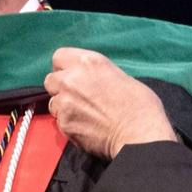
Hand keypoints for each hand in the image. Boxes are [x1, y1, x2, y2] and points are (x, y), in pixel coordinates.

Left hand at [44, 48, 176, 159]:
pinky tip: (86, 127)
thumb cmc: (140, 106)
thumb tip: (93, 82)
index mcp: (89, 62)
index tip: (71, 76)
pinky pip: (60, 122)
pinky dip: (69, 124)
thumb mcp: (121, 77)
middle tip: (76, 98)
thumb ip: (98, 76)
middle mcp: (72, 79)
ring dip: (64, 108)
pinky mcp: (64, 123)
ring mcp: (65, 102)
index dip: (64, 68)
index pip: (59, 57)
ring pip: (53, 103)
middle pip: (51, 80)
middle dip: (60, 88)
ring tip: (83, 115)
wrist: (139, 134)